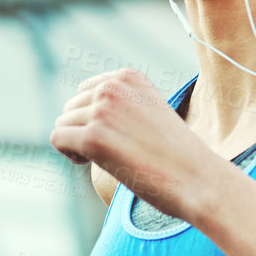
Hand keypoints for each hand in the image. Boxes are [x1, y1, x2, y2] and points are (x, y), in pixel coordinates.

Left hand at [49, 69, 217, 222]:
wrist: (197, 178)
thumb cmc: (176, 155)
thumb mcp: (149, 113)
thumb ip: (120, 106)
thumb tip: (76, 112)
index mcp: (128, 77)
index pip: (85, 91)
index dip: (93, 118)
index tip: (116, 136)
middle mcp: (113, 87)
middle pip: (71, 108)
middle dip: (84, 132)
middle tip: (113, 153)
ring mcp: (102, 110)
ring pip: (63, 124)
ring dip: (77, 145)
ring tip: (108, 160)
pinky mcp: (93, 137)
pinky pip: (58, 139)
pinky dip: (70, 154)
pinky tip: (93, 164)